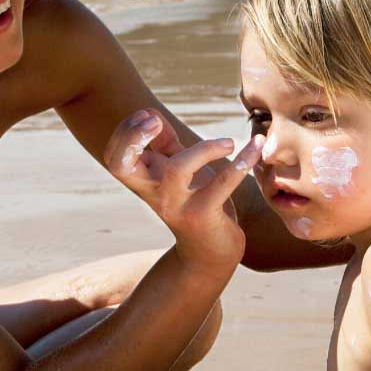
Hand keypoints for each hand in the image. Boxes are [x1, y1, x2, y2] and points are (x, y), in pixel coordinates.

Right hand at [104, 109, 264, 276]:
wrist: (209, 254)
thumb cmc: (193, 205)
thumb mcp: (176, 172)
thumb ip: (164, 145)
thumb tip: (152, 116)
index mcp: (144, 181)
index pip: (114, 157)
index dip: (125, 132)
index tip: (149, 118)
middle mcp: (154, 194)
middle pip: (124, 165)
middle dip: (133, 136)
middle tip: (154, 120)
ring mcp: (177, 206)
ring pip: (178, 169)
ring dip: (204, 148)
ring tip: (228, 142)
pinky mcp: (204, 215)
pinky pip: (222, 183)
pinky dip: (242, 161)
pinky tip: (256, 145)